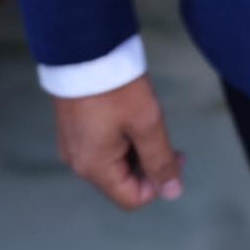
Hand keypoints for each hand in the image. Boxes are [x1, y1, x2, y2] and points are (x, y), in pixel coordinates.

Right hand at [52, 74, 184, 209]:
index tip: (176, 154)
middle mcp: (79, 163)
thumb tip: (173, 192)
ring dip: (136, 150)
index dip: (159, 184)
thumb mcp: (146, 123)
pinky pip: (102, 147)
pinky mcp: (73, 129)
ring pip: (113, 163)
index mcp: (94, 167)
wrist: (84, 50)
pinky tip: (129, 114)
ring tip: (146, 119)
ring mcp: (73, 146)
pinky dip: (121, 138)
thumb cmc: (116, 87)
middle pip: (122, 182)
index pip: (132, 199)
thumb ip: (160, 161)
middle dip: (149, 164)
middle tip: (166, 135)